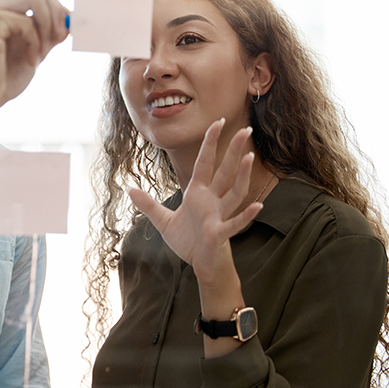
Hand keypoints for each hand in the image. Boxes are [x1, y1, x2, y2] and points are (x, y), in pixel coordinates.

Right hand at [0, 0, 69, 122]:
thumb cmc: (5, 77)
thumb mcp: (36, 47)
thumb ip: (52, 29)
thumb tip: (76, 15)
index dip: (56, 8)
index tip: (64, 34)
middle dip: (55, 14)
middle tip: (59, 40)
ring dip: (47, 26)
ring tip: (43, 52)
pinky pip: (26, 22)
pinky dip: (35, 43)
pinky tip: (30, 61)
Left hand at [127, 120, 262, 285]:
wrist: (200, 265)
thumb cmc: (188, 242)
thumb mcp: (163, 221)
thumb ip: (149, 205)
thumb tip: (130, 190)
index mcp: (198, 193)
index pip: (205, 163)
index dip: (210, 143)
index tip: (218, 122)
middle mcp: (212, 201)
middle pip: (225, 171)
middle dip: (234, 151)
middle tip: (246, 129)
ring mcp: (218, 216)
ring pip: (234, 192)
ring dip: (242, 176)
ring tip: (250, 158)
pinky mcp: (220, 234)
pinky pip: (235, 223)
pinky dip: (246, 215)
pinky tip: (258, 206)